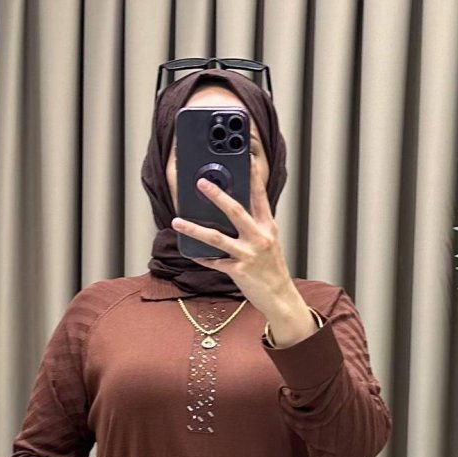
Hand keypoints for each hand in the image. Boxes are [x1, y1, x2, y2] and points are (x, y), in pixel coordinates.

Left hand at [170, 152, 297, 323]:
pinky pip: (215, 262)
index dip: (252, 177)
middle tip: (201, 183)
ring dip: (194, 229)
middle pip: (236, 211)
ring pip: (217, 238)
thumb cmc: (272, 269)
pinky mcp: (239, 271)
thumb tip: (232, 210)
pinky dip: (202, 258)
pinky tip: (191, 253)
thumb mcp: (269, 242)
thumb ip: (254, 225)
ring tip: (177, 221)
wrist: (280, 297)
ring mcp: (248, 255)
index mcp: (268, 227)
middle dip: (217, 195)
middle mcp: (259, 238)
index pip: (260, 197)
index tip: (245, 159)